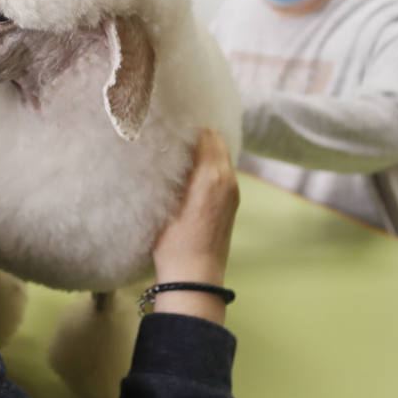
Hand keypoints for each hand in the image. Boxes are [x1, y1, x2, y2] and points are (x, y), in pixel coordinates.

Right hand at [150, 129, 238, 322]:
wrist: (194, 278)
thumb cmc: (174, 244)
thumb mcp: (165, 202)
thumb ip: (172, 170)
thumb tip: (168, 146)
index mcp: (212, 175)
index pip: (205, 134)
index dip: (187, 125)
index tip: (169, 119)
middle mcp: (227, 179)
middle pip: (216, 142)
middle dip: (197, 134)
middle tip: (172, 130)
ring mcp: (232, 192)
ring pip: (220, 157)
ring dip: (203, 149)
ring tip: (177, 148)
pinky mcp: (230, 204)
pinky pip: (221, 171)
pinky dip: (208, 164)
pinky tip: (187, 170)